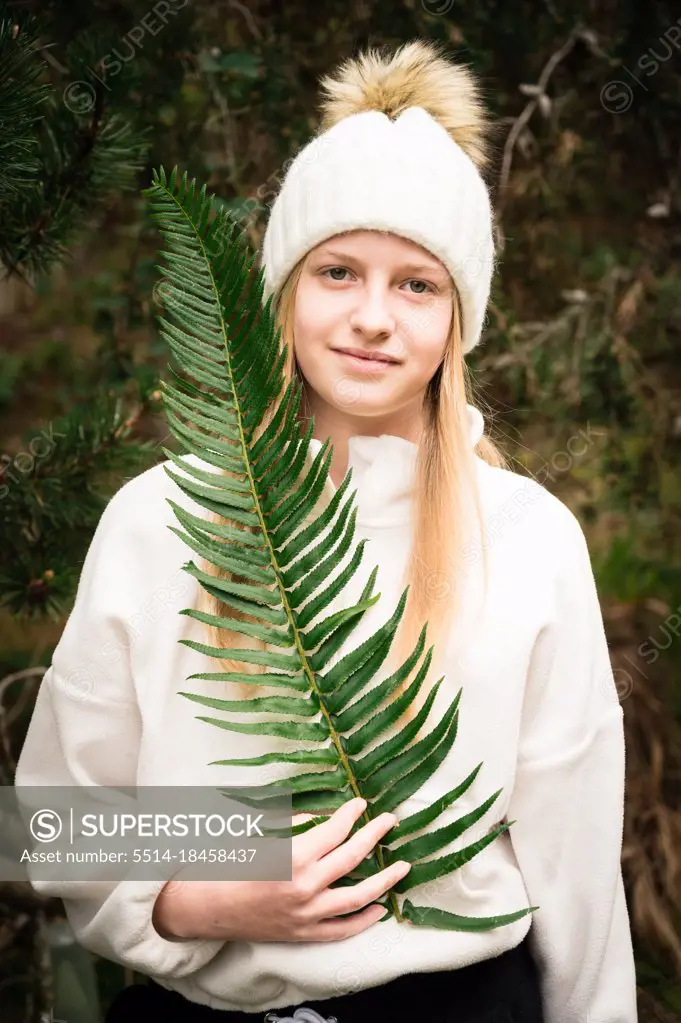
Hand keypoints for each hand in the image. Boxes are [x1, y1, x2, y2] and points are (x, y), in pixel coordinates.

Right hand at [152, 797, 410, 941]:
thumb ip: (297, 825)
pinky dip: (365, 920)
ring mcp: (307, 916)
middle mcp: (305, 888)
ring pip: (358, 898)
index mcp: (293, 857)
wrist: (206, 907)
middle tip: (390, 821)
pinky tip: (381, 907)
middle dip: (375, 836)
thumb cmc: (229, 863)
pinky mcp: (304, 935)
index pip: (335, 830)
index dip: (351, 814)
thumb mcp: (262, 833)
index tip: (361, 803)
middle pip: (353, 858)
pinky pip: (343, 930)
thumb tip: (326, 818)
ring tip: (402, 866)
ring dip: (384, 880)